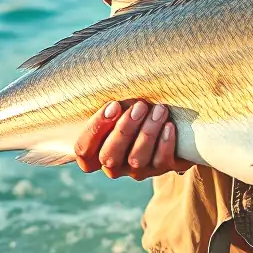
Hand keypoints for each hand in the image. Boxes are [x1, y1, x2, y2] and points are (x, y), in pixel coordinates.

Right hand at [74, 100, 194, 180]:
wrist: (168, 124)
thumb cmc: (133, 109)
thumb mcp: (117, 107)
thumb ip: (108, 106)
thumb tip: (107, 82)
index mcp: (94, 152)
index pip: (83, 150)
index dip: (95, 129)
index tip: (113, 105)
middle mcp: (113, 166)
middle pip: (109, 157)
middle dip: (124, 130)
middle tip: (140, 106)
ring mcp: (137, 170)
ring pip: (136, 160)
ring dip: (147, 133)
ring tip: (159, 110)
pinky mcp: (161, 169)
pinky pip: (161, 162)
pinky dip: (164, 143)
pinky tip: (169, 125)